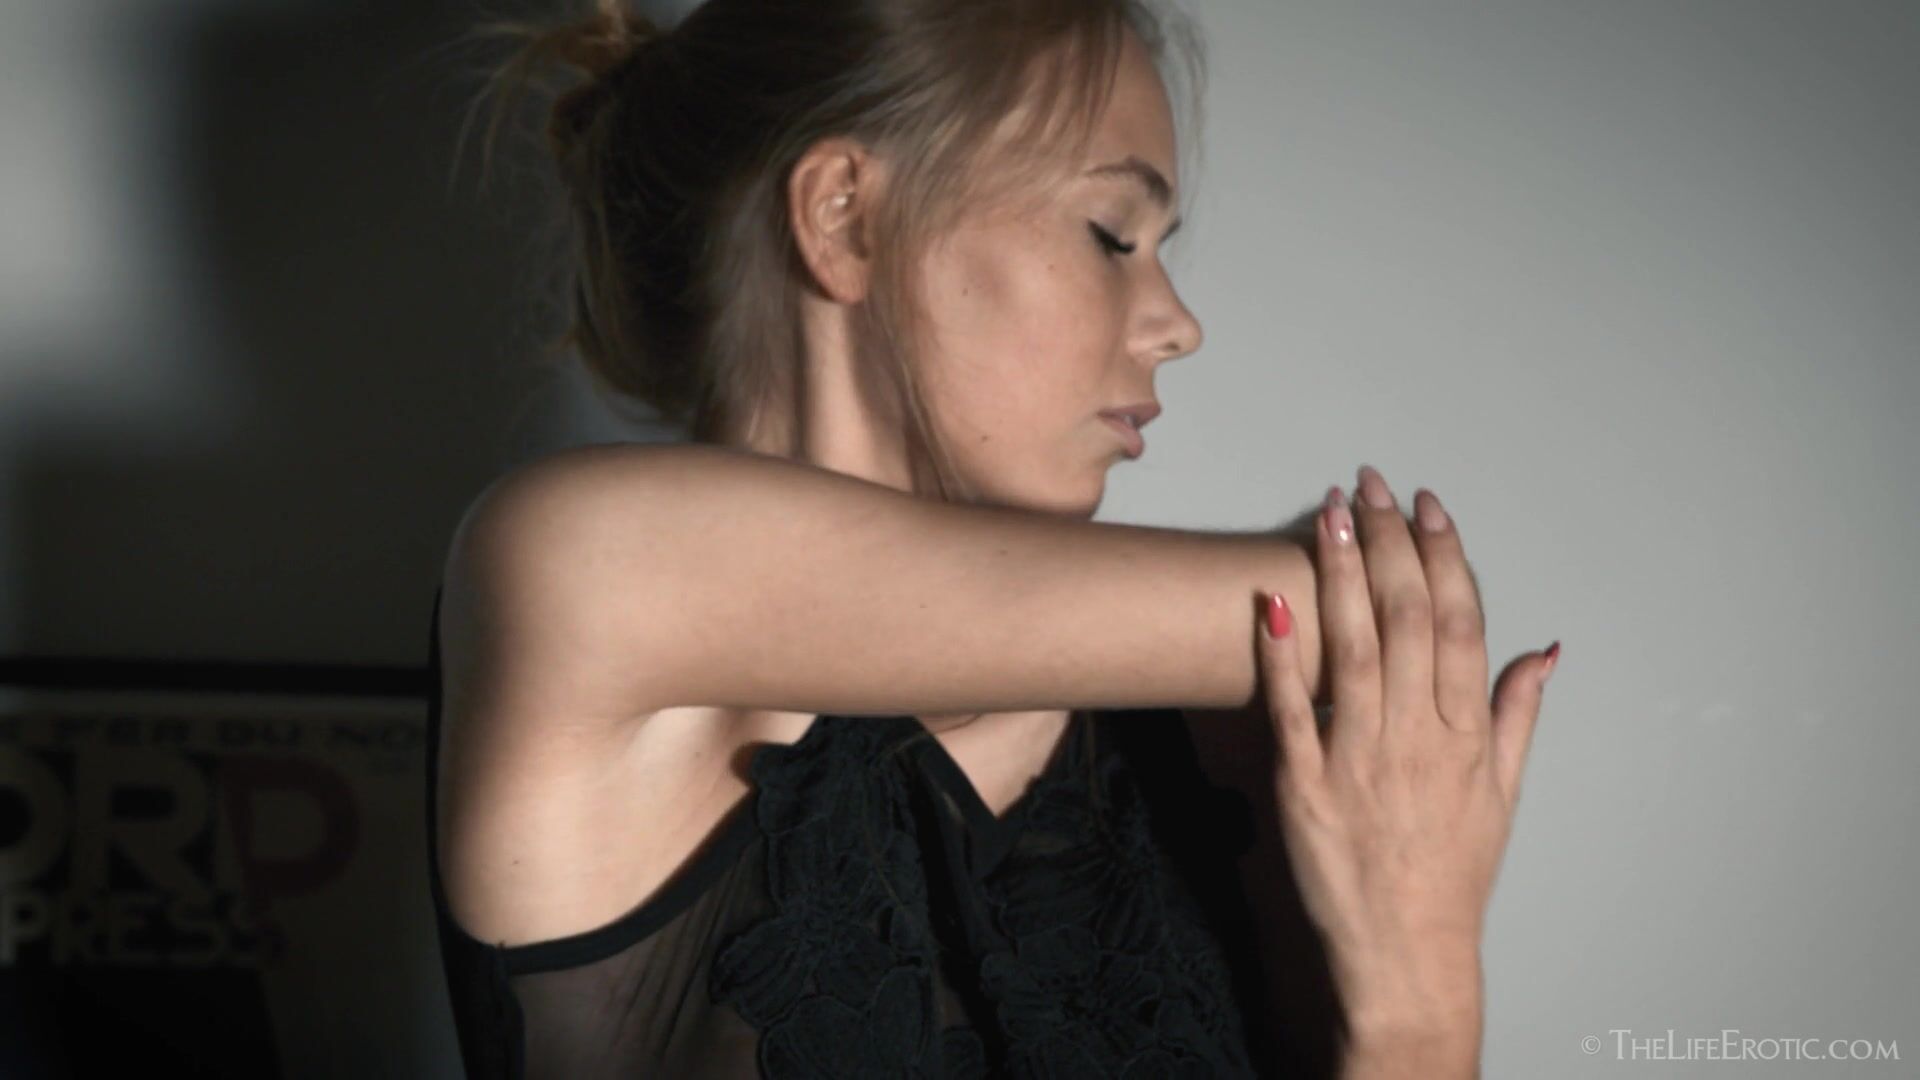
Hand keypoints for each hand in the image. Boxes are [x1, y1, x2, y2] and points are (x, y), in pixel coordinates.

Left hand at [1256, 465, 1554, 1027]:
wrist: (1406, 953)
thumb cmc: (1453, 876)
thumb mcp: (1503, 796)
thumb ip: (1518, 715)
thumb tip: (1545, 651)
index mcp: (1468, 735)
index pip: (1462, 623)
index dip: (1445, 556)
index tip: (1429, 505)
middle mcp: (1418, 738)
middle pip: (1408, 619)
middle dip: (1387, 543)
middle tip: (1368, 485)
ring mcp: (1359, 760)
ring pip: (1352, 648)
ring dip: (1339, 574)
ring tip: (1327, 513)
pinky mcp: (1305, 786)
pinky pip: (1291, 710)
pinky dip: (1283, 654)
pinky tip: (1272, 600)